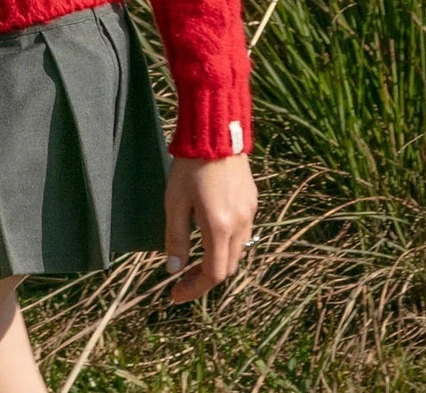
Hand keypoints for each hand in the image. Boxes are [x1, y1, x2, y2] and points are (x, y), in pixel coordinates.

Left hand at [163, 153, 257, 302]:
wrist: (216, 131)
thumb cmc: (190, 165)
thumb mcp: (175, 201)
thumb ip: (175, 237)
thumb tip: (173, 269)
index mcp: (219, 227)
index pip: (213, 274)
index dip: (194, 289)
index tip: (175, 294)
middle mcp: (240, 224)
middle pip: (228, 266)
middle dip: (205, 277)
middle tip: (183, 278)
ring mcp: (250, 212)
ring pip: (238, 250)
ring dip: (218, 259)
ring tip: (196, 257)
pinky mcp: (252, 200)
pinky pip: (243, 231)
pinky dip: (227, 242)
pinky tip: (211, 231)